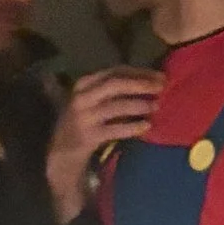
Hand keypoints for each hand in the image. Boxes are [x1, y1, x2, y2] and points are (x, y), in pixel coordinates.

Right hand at [46, 65, 163, 222]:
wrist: (61, 153)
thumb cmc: (82, 123)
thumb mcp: (92, 100)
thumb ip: (111, 90)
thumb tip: (146, 81)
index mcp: (84, 83)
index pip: (115, 71)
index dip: (139, 72)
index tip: (159, 75)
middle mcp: (82, 97)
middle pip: (116, 84)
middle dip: (141, 84)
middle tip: (162, 87)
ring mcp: (84, 117)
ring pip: (116, 106)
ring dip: (139, 105)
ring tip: (156, 106)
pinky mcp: (89, 136)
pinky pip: (115, 129)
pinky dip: (132, 127)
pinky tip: (146, 126)